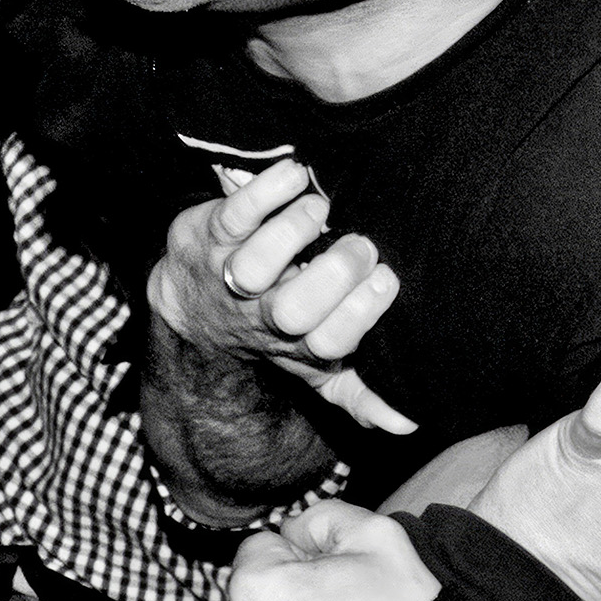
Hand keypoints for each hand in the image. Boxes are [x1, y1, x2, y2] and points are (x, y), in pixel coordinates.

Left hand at [148, 156, 415, 434]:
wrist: (193, 300)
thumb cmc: (272, 326)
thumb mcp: (313, 364)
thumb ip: (359, 392)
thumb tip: (407, 426)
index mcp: (297, 345)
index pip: (329, 343)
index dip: (359, 314)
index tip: (386, 278)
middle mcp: (261, 316)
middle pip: (292, 312)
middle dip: (334, 274)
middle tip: (360, 244)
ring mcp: (230, 274)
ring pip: (256, 264)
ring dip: (295, 231)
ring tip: (321, 210)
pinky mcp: (209, 233)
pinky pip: (235, 211)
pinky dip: (267, 190)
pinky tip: (296, 174)